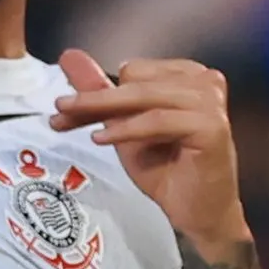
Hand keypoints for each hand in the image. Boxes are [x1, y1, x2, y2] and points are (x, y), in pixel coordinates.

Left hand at [48, 49, 249, 254]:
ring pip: (143, 96)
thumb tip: (69, 57)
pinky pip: (157, 121)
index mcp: (187, 74)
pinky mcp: (211, 125)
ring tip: (69, 122)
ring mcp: (210, 101)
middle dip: (94, 100)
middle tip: (57, 112)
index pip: (132, 71)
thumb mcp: (123, 127)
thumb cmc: (166, 170)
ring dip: (104, 110)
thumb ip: (100, 90)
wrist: (197, 211)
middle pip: (134, 80)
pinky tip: (100, 139)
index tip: (65, 110)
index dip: (97, 92)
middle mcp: (204, 80)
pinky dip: (127, 129)